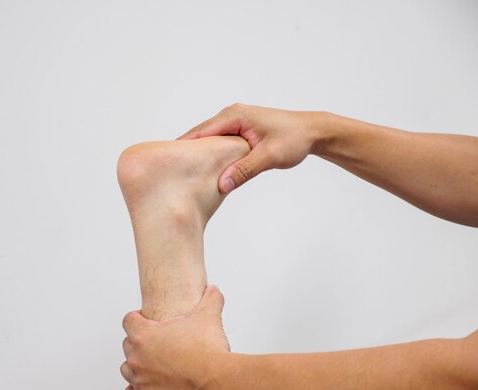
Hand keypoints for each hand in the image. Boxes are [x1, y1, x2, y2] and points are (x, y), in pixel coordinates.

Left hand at [120, 285, 229, 389]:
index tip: (148, 319)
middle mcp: (136, 358)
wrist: (218, 383)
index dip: (138, 317)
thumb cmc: (209, 348)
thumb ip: (209, 299)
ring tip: (153, 365)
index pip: (128, 320)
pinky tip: (148, 386)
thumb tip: (214, 288)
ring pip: (126, 370)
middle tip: (157, 343)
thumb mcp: (208, 316)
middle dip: (139, 342)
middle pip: (127, 345)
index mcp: (144, 335)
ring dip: (136, 366)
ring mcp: (139, 381)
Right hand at [179, 104, 325, 192]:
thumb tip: (222, 185)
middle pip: (199, 135)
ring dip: (196, 153)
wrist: (312, 132)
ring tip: (178, 171)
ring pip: (207, 139)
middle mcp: (231, 115)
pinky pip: (217, 141)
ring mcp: (234, 121)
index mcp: (234, 116)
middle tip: (165, 169)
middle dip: (185, 151)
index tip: (165, 162)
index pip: (200, 132)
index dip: (182, 147)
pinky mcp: (239, 129)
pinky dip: (208, 152)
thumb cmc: (294, 139)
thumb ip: (245, 170)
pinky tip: (200, 167)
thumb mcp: (269, 157)